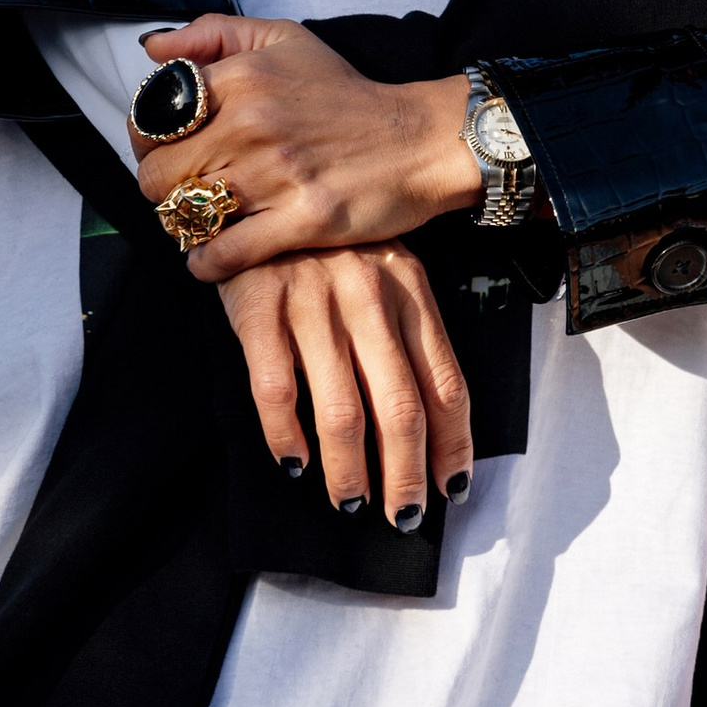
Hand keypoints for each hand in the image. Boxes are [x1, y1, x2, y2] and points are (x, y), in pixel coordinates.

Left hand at [132, 15, 480, 280]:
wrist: (418, 139)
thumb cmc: (347, 93)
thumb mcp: (285, 38)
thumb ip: (214, 34)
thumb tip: (154, 49)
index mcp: (242, 77)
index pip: (152, 118)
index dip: (147, 142)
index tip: (163, 151)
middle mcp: (252, 124)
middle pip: (159, 173)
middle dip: (161, 188)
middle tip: (182, 190)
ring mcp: (275, 175)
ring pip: (184, 213)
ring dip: (183, 224)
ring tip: (200, 220)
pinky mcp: (301, 221)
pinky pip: (223, 254)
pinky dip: (206, 263)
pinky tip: (213, 255)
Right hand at [219, 249, 473, 519]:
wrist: (253, 191)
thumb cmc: (327, 245)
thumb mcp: (383, 272)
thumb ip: (406, 334)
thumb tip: (430, 426)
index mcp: (409, 288)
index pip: (446, 382)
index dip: (453, 444)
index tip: (452, 487)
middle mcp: (367, 297)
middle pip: (400, 408)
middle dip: (406, 474)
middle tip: (402, 516)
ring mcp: (312, 302)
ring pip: (341, 411)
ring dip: (349, 470)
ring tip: (351, 502)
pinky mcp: (258, 308)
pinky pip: (275, 391)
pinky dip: (286, 438)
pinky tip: (295, 463)